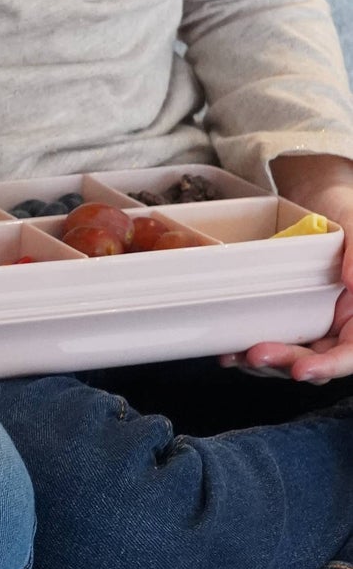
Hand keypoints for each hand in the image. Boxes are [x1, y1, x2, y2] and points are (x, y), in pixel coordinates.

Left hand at [219, 156, 352, 381]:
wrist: (317, 198)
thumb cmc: (343, 211)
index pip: (351, 353)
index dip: (329, 366)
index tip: (302, 371)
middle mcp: (340, 325)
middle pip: (318, 358)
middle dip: (286, 362)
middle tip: (254, 354)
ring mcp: (312, 322)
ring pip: (292, 356)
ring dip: (264, 361)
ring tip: (235, 355)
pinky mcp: (285, 315)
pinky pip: (271, 339)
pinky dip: (249, 349)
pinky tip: (228, 350)